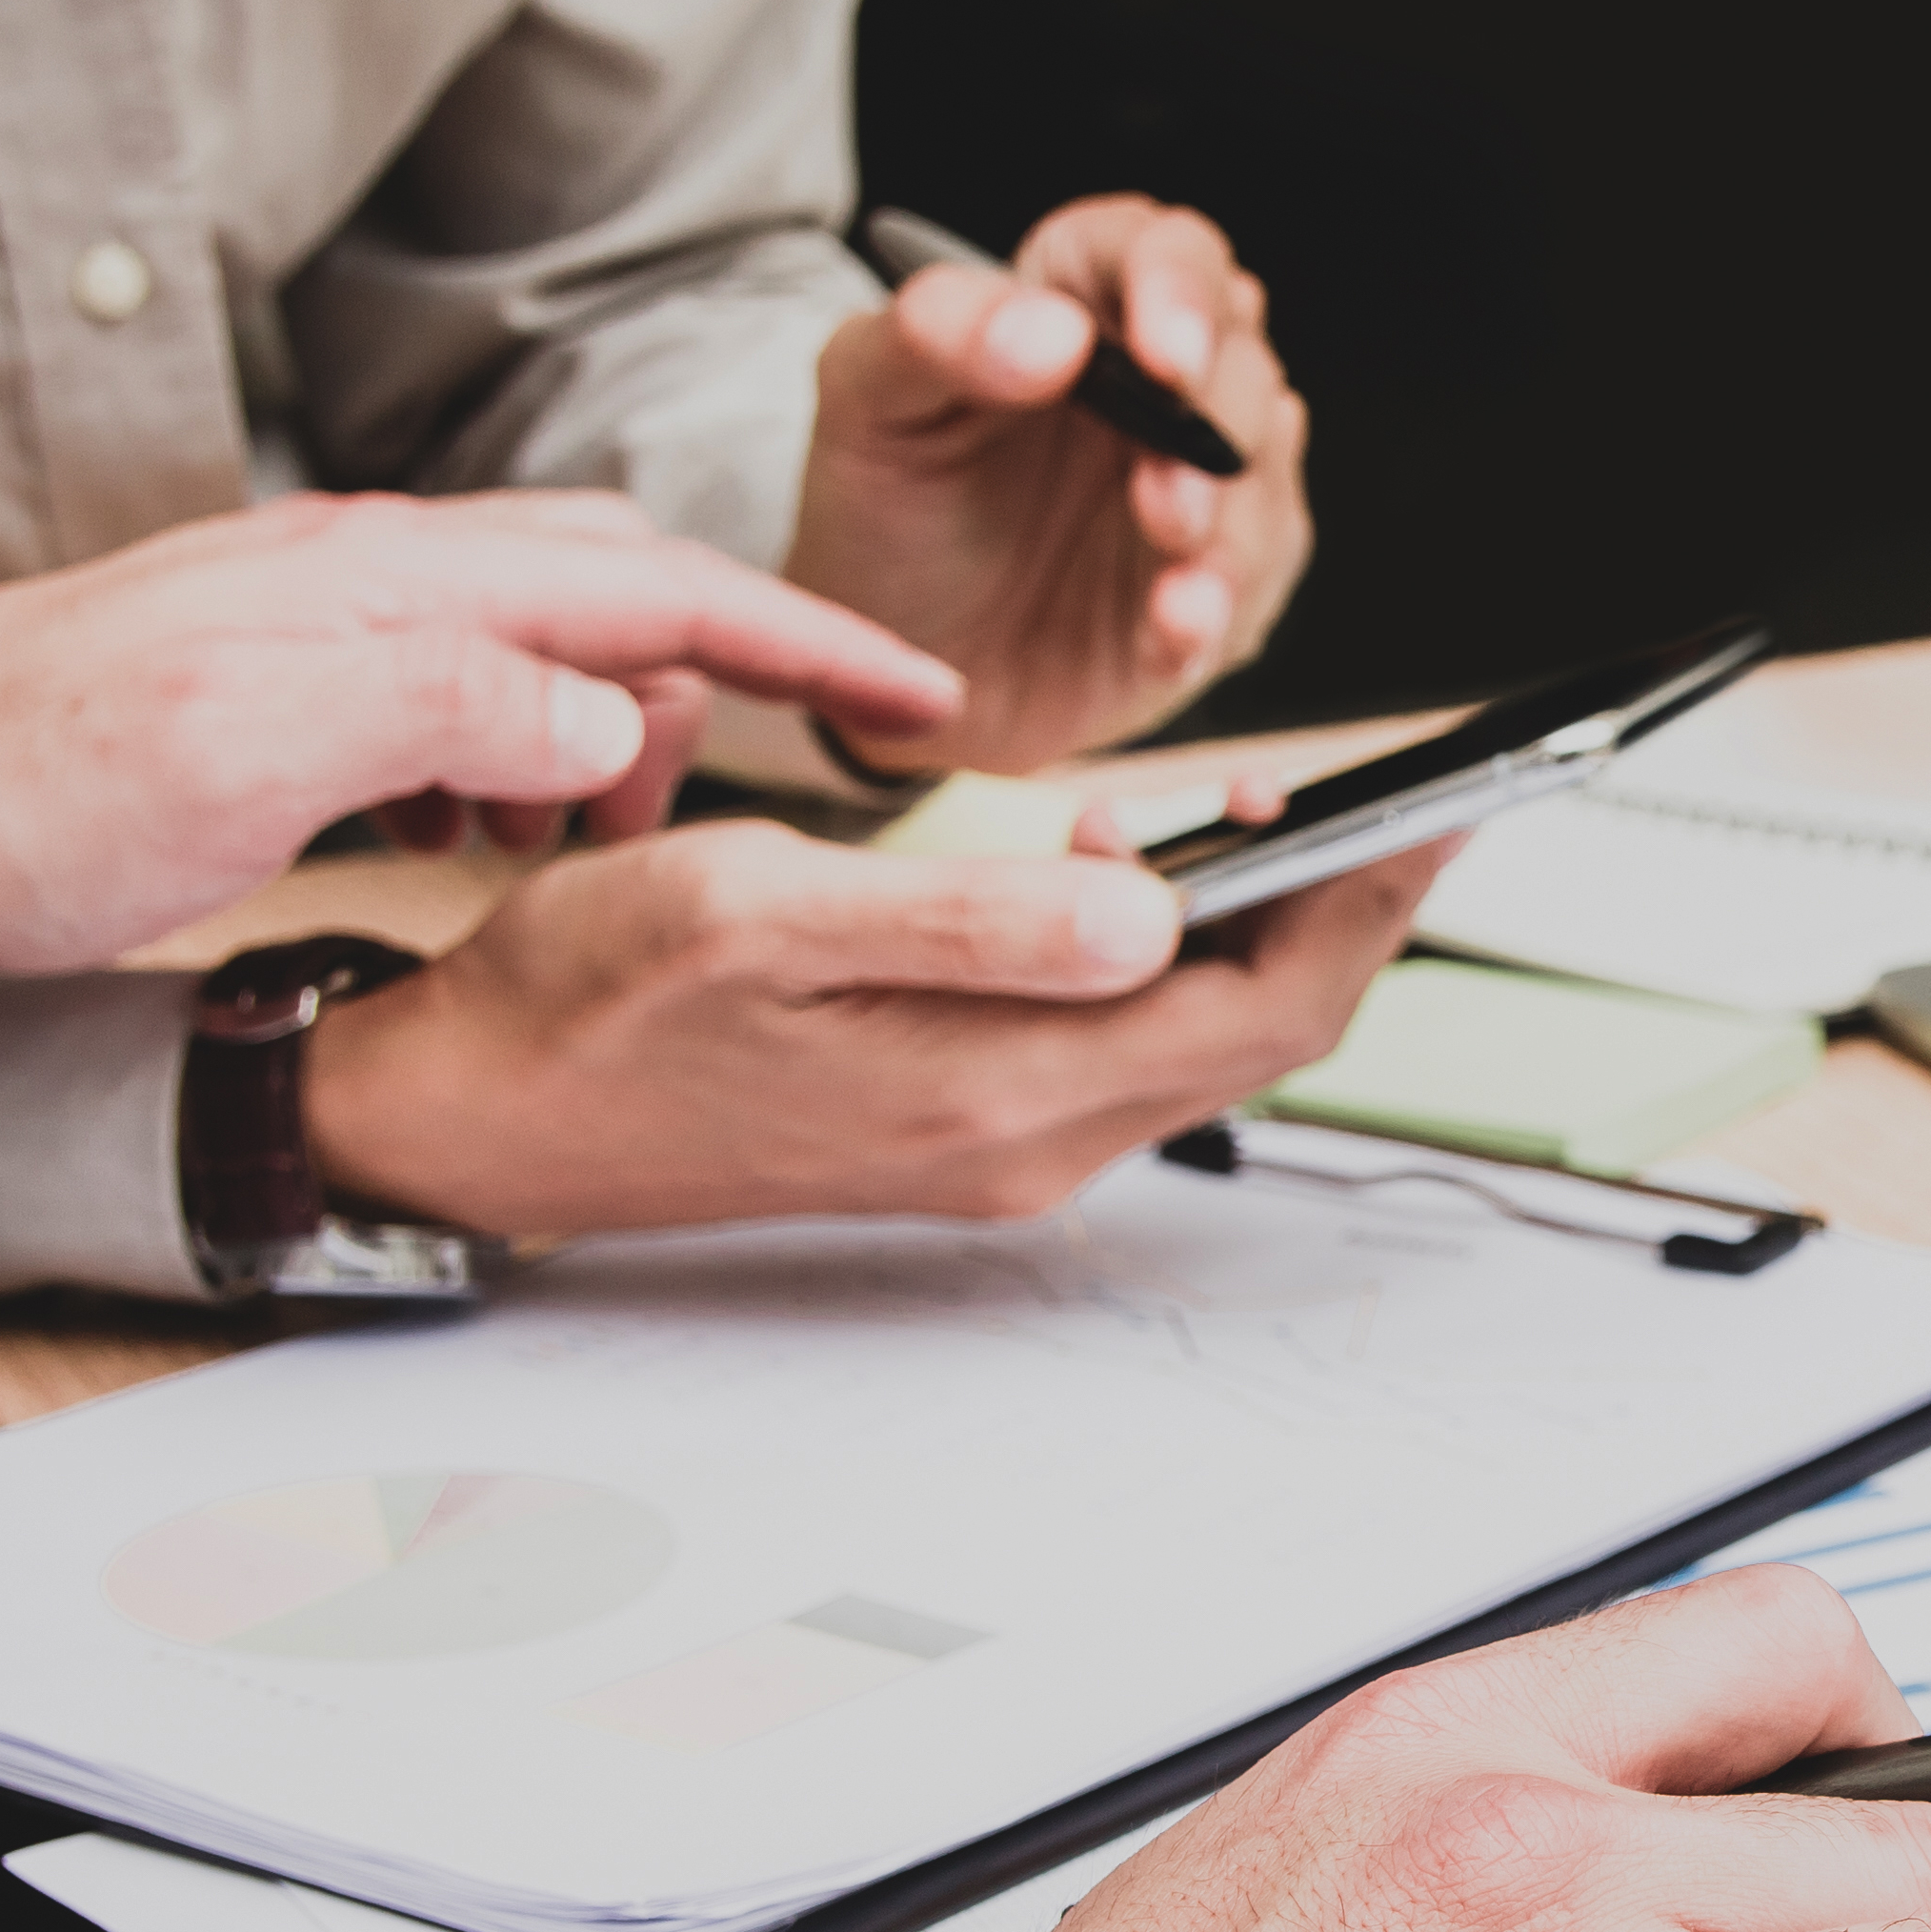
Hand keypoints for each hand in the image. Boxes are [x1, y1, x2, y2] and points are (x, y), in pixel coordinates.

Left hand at [0, 494, 963, 970]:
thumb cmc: (13, 788)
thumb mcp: (246, 758)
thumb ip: (447, 712)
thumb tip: (607, 713)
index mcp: (393, 587)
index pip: (654, 585)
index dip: (804, 642)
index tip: (921, 695)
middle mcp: (374, 575)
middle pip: (621, 588)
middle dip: (733, 677)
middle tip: (802, 782)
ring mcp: (325, 617)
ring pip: (544, 644)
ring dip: (612, 733)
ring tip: (605, 850)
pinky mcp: (280, 671)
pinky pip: (460, 692)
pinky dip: (518, 755)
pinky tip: (484, 832)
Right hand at [296, 815, 1437, 1234]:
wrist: (475, 1120)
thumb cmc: (587, 1003)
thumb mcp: (758, 914)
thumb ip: (967, 916)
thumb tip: (1153, 900)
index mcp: (997, 1089)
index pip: (1268, 999)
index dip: (1377, 894)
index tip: (1455, 795)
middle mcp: (1025, 1140)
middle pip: (1264, 1025)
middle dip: (1350, 904)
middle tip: (1403, 786)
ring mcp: (999, 1145)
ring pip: (1201, 1035)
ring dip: (1260, 927)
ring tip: (1277, 808)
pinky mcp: (961, 1126)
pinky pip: (1124, 1041)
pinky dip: (1171, 952)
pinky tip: (1139, 872)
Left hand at [779, 198, 1312, 776]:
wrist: (887, 671)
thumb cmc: (884, 516)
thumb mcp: (868, 406)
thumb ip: (935, 336)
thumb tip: (1053, 332)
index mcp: (1076, 309)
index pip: (1157, 252)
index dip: (1177, 288)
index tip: (1165, 356)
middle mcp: (1153, 389)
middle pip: (1239, 363)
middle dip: (1217, 425)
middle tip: (1162, 497)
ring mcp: (1194, 488)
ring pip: (1262, 479)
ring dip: (1229, 530)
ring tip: (1175, 579)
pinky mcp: (1214, 587)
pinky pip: (1247, 590)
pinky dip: (1215, 611)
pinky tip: (1173, 631)